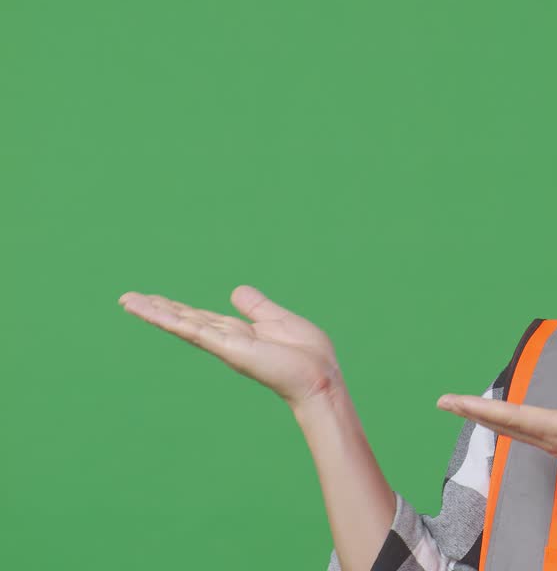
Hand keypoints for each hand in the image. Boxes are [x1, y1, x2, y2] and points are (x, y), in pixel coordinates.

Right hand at [118, 285, 341, 410]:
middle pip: (184, 320)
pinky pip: (193, 330)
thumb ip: (257, 307)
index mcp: (237, 333)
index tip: (154, 299)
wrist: (318, 376)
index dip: (177, 308)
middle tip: (127, 298)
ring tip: (127, 301)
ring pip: (182, 323)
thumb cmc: (306, 354)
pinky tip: (151, 310)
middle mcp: (225, 339)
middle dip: (156, 309)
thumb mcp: (278, 320)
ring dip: (154, 312)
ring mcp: (223, 344)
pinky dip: (171, 319)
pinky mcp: (227, 347)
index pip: (200, 318)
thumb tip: (236, 291)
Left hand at [437, 353, 556, 506]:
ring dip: (489, 418)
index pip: (513, 416)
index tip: (452, 401)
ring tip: (467, 407)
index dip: (481, 407)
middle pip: (506, 425)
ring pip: (515, 431)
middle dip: (474, 412)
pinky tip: (506, 420)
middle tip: (444, 402)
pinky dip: (509, 423)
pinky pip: (528, 434)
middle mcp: (554, 440)